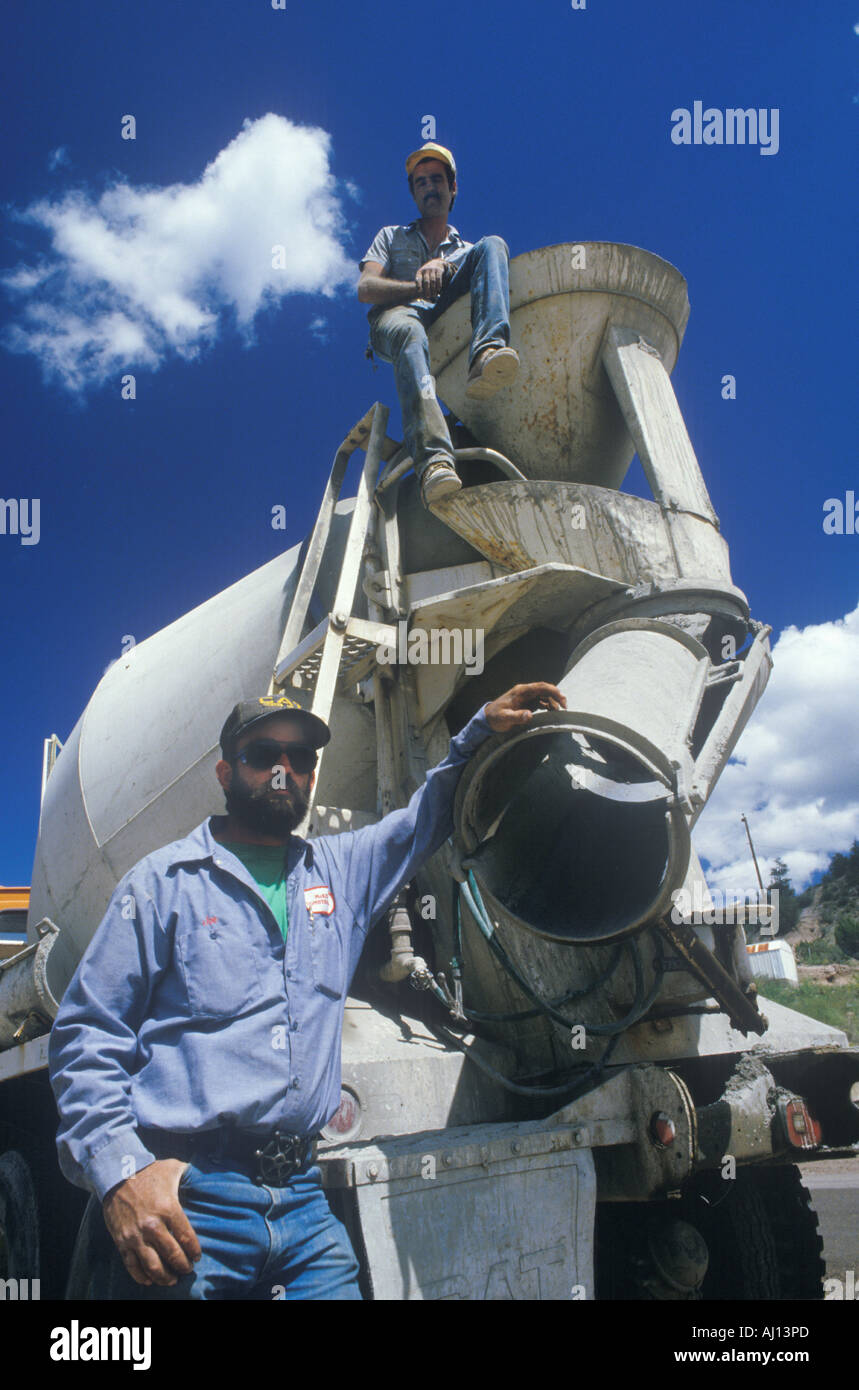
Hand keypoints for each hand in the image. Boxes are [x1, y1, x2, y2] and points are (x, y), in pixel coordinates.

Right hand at [102, 1158, 201, 1286]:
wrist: (117, 1173)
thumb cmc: (149, 1171)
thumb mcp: (174, 1168)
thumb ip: (191, 1175)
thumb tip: (207, 1178)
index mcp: (168, 1208)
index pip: (187, 1238)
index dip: (194, 1251)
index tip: (197, 1257)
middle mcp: (153, 1225)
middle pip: (172, 1255)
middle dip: (182, 1266)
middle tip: (187, 1269)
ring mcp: (136, 1235)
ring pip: (153, 1266)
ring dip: (164, 1277)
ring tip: (171, 1280)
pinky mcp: (122, 1241)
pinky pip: (132, 1265)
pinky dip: (141, 1276)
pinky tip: (150, 1280)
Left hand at [415, 258, 446, 300]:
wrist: (437, 263)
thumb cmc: (428, 272)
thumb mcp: (422, 274)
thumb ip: (420, 281)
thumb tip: (418, 292)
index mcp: (420, 272)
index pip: (418, 278)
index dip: (419, 285)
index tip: (419, 291)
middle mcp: (426, 270)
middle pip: (426, 281)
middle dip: (427, 289)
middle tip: (428, 296)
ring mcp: (432, 270)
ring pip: (433, 281)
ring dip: (433, 289)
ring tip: (434, 295)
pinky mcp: (438, 270)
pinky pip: (438, 278)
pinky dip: (438, 284)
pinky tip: (439, 289)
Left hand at [484, 682, 566, 732]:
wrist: (488, 719)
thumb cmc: (495, 717)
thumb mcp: (504, 718)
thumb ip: (516, 717)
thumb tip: (529, 715)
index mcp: (520, 691)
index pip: (540, 687)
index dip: (553, 691)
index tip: (562, 699)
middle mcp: (525, 692)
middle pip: (545, 689)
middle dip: (557, 695)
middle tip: (565, 706)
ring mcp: (527, 697)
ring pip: (544, 695)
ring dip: (554, 701)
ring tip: (560, 711)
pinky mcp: (528, 703)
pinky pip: (541, 702)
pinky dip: (549, 706)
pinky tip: (553, 713)